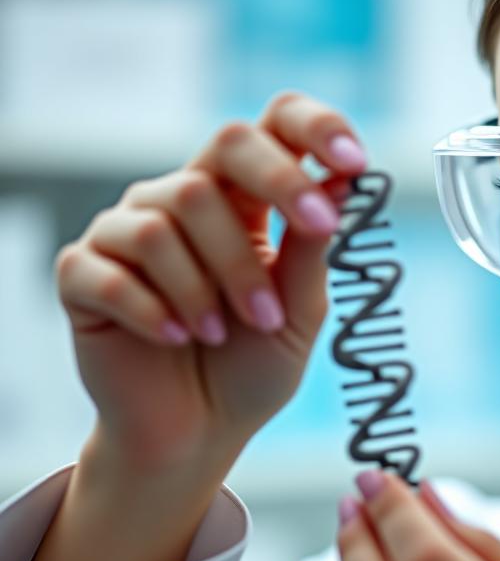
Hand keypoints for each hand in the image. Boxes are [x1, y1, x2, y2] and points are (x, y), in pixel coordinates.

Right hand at [55, 91, 367, 464]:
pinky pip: (116, 270)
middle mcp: (183, 199)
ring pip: (172, 215)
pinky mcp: (82, 273)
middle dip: (279, 186)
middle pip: (225, 146)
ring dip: (218, 280)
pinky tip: (178, 338)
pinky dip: (156, 310)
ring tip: (230, 330)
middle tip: (316, 231)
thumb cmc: (252, 366)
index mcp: (244, 200)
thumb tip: (343, 183)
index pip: (274, 127)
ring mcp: (127, 231)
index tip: (356, 159)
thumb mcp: (300, 311)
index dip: (315, 128)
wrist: (198, 433)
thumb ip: (311, 249)